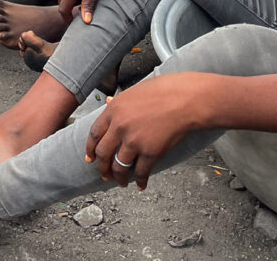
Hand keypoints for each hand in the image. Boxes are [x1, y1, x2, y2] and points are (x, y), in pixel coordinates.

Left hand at [85, 74, 199, 189]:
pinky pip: (141, 173)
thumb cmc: (165, 91)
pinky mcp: (150, 153)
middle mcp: (120, 127)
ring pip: (119, 167)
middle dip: (102, 167)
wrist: (186, 99)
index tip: (90, 158)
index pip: (94, 134)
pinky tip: (141, 185)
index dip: (90, 149)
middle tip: (104, 174)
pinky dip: (140, 182)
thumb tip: (107, 103)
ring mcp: (134, 141)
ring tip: (121, 182)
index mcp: (114, 110)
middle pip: (103, 154)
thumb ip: (119, 101)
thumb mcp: (135, 91)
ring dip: (118, 178)